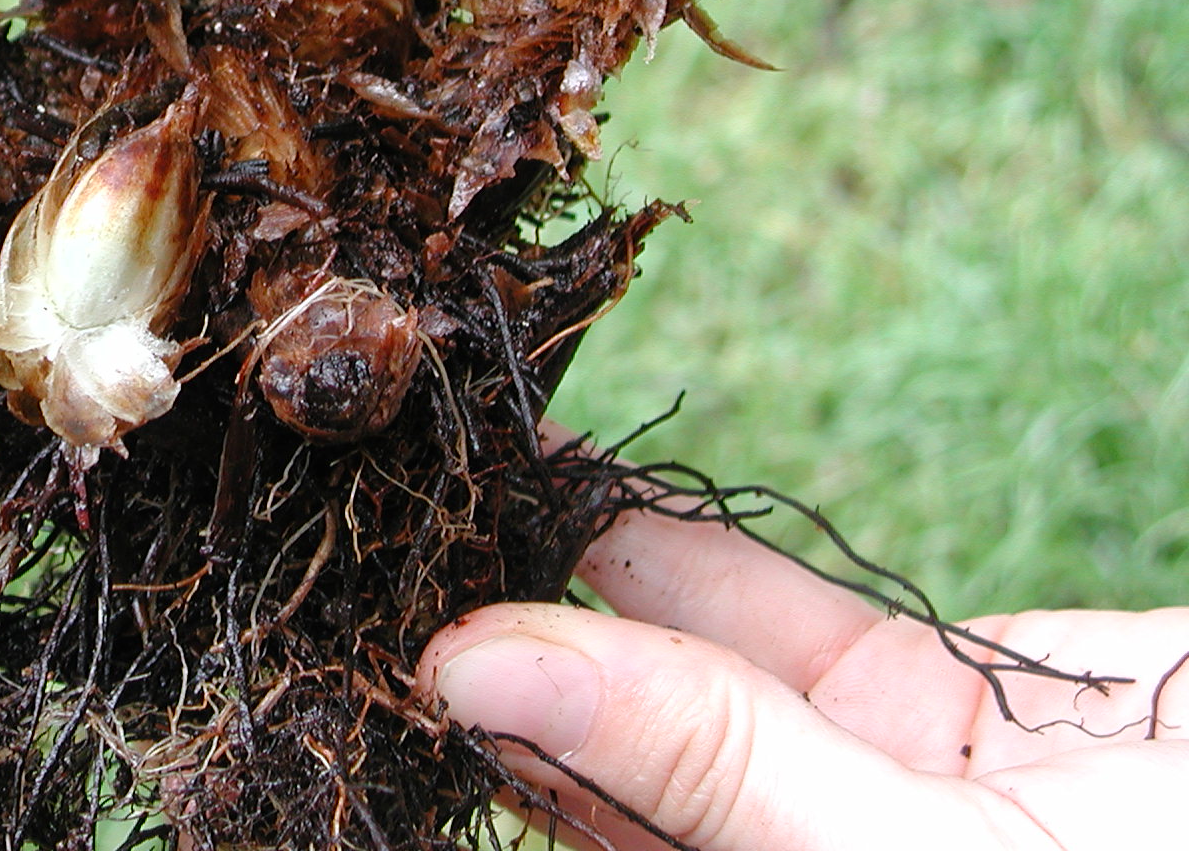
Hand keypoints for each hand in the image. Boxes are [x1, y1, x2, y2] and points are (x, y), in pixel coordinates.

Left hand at [417, 470, 1188, 849]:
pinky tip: (586, 483)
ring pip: (681, 678)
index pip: (582, 835)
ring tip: (458, 479)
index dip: (471, 745)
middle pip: (607, 765)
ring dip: (576, 577)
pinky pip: (779, 628)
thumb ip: (698, 772)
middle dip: (504, 650)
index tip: (356, 636)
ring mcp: (865, 806)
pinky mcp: (939, 715)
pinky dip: (686, 552)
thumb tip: (471, 679)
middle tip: (376, 532)